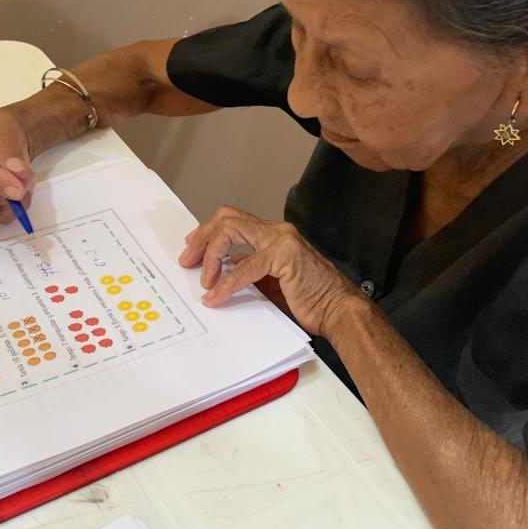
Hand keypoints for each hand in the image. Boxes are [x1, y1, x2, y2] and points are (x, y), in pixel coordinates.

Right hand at [0, 108, 36, 223]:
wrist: (6, 143)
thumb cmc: (2, 131)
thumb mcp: (8, 128)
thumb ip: (10, 147)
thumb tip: (15, 171)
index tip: (18, 188)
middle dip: (7, 190)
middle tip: (28, 179)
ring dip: (9, 201)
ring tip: (24, 184)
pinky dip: (7, 210)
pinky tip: (17, 197)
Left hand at [178, 206, 361, 337]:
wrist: (339, 311)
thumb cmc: (311, 300)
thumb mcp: (272, 282)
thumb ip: (249, 271)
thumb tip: (222, 271)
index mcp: (274, 236)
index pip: (233, 221)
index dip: (208, 232)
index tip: (192, 248)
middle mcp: (277, 231)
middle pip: (227, 218)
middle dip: (202, 237)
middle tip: (188, 260)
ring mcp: (281, 240)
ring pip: (230, 231)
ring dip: (210, 255)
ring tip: (204, 281)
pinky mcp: (284, 257)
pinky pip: (243, 267)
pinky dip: (225, 283)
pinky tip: (216, 296)